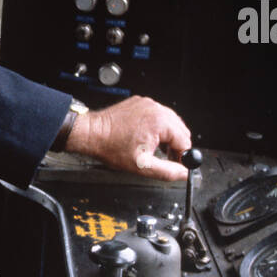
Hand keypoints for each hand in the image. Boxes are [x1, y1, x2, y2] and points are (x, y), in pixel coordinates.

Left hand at [67, 95, 190, 181]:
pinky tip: (146, 137)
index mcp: (160, 122)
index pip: (185, 141)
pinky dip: (157, 127)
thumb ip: (167, 171)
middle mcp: (156, 109)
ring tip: (155, 149)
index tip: (177, 164)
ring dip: (167, 137)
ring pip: (170, 123)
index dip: (183, 156)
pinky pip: (157, 116)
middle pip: (180, 130)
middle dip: (176, 146)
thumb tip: (183, 173)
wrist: (91, 134)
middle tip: (167, 159)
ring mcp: (148, 104)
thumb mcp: (142, 166)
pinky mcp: (141, 103)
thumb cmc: (111, 147)